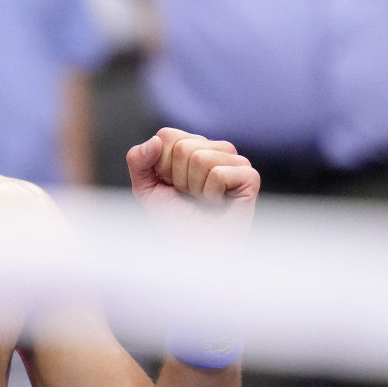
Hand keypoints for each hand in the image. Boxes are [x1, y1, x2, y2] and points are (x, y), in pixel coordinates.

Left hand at [127, 128, 259, 235]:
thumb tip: (155, 140)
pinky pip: (218, 173)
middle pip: (182, 147)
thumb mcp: (145, 187)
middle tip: (189, 196)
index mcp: (194, 145)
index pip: (167, 135)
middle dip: (177, 178)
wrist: (196, 251)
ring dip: (194, 188)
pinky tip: (218, 203)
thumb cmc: (175, 220)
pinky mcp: (249, 176)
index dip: (161, 166)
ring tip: (203, 200)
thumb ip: (137, 159)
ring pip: (200, 158)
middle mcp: (217, 149)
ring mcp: (236, 161)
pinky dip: (211, 194)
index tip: (171, 186)